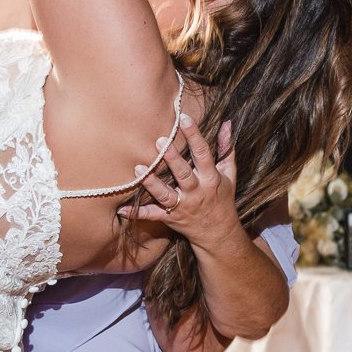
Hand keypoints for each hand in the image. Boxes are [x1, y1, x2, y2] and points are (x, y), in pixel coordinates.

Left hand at [127, 117, 245, 249]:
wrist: (218, 233)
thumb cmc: (222, 197)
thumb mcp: (229, 174)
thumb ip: (226, 148)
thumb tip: (227, 123)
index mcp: (210, 178)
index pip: (203, 153)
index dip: (194, 135)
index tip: (184, 118)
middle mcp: (196, 192)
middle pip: (183, 173)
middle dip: (171, 158)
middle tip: (159, 140)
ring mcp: (182, 206)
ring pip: (165, 194)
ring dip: (152, 183)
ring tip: (139, 168)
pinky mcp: (170, 218)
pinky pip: (152, 215)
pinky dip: (137, 214)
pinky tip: (121, 209)